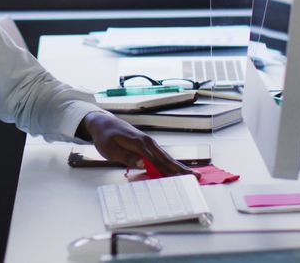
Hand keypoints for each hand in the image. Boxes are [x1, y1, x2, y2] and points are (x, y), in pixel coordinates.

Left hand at [77, 111, 192, 176]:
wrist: (103, 122)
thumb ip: (126, 156)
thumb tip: (142, 163)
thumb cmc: (105, 136)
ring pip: (166, 157)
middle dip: (181, 168)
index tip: (181, 177)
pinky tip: (176, 170)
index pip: (157, 160)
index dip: (169, 170)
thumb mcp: (110, 149)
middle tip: (196, 176)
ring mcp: (149, 143)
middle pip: (166, 158)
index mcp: (140, 143)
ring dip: (178, 166)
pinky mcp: (147, 145)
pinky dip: (170, 163)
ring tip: (192, 174)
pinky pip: (161, 156)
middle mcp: (147, 142)